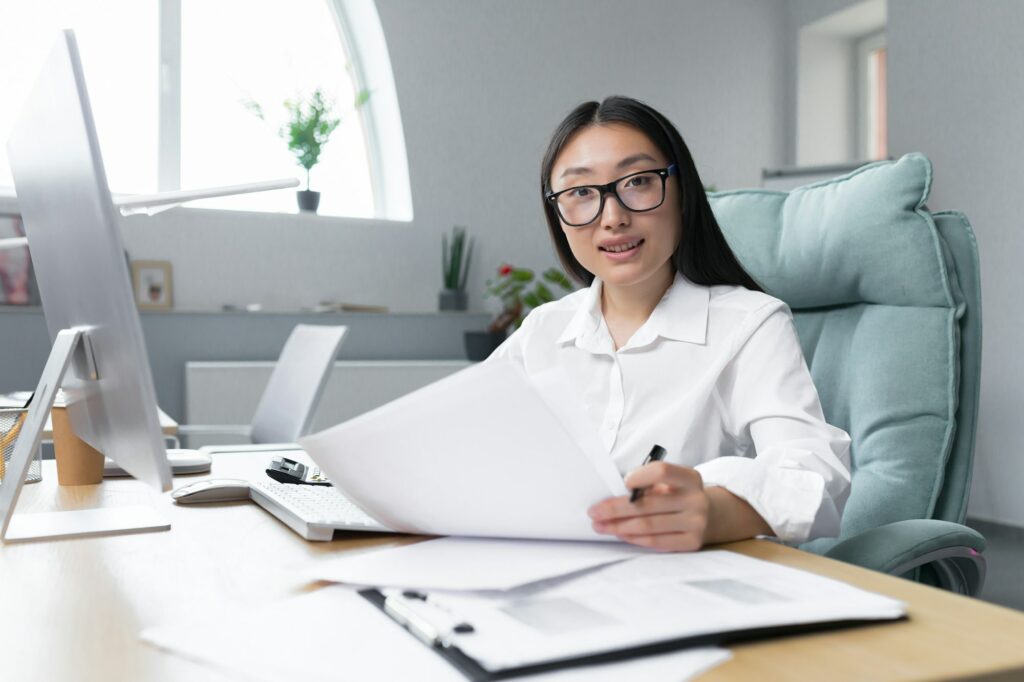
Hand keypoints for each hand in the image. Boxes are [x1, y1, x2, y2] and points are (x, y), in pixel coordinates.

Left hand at [587, 461, 708, 551]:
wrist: (710, 515)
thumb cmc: (677, 495)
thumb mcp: (670, 483)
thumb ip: (649, 485)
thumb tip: (613, 495)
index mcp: (689, 477)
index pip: (662, 472)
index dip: (641, 476)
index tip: (623, 482)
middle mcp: (696, 499)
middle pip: (649, 504)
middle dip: (615, 509)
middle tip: (594, 512)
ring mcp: (696, 523)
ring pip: (649, 525)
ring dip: (619, 526)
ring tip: (601, 525)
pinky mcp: (692, 542)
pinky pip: (656, 542)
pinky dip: (634, 538)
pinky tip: (620, 534)